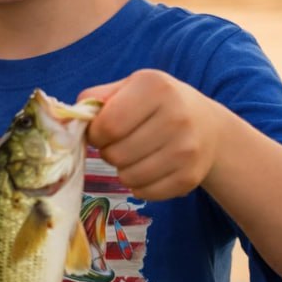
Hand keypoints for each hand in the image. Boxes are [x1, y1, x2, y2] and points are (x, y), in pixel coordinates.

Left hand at [79, 69, 225, 200]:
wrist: (208, 126)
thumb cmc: (157, 104)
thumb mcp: (130, 88)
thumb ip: (98, 98)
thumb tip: (73, 119)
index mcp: (155, 88)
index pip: (108, 125)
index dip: (95, 134)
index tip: (101, 132)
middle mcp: (176, 117)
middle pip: (116, 154)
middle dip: (108, 152)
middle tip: (119, 144)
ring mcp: (187, 150)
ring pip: (127, 178)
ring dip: (122, 170)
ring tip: (133, 156)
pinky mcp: (190, 178)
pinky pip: (145, 193)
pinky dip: (139, 185)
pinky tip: (148, 169)